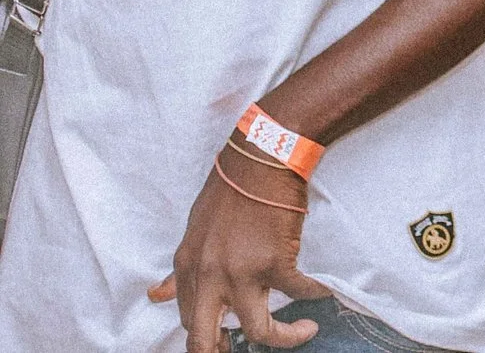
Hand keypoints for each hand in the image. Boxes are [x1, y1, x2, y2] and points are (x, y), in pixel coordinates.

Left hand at [148, 146, 328, 351]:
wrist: (262, 156)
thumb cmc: (230, 187)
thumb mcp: (194, 229)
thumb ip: (181, 269)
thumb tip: (156, 295)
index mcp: (187, 267)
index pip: (188, 321)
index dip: (208, 338)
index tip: (228, 338)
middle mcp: (209, 276)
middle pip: (205, 341)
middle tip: (246, 351)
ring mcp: (242, 272)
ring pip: (258, 329)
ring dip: (285, 337)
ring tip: (304, 330)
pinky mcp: (276, 261)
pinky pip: (299, 291)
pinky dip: (315, 293)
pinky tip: (323, 291)